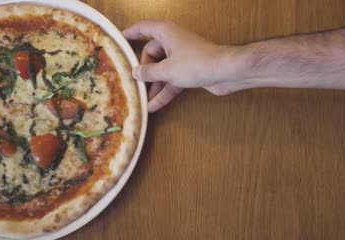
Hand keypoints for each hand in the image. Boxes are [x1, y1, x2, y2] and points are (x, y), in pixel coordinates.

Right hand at [123, 20, 239, 111]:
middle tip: (133, 83)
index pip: (143, 28)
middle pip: (151, 54)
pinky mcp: (190, 71)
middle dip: (143, 70)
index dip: (130, 33)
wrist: (226, 72)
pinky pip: (172, 80)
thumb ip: (149, 72)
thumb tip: (135, 73)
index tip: (118, 40)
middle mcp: (173, 42)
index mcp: (166, 32)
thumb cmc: (196, 63)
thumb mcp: (167, 70)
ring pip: (162, 69)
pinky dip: (165, 91)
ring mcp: (182, 57)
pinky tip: (154, 106)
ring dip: (154, 85)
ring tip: (141, 100)